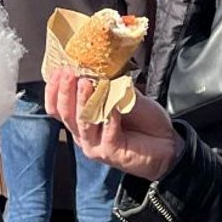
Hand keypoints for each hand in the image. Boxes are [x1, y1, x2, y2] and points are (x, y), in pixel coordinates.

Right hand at [45, 69, 181, 182]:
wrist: (167, 144)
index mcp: (82, 121)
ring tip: (86, 82)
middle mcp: (84, 135)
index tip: (60, 69)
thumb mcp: (124, 97)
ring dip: (83, 101)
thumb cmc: (144, 121)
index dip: (54, 90)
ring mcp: (96, 146)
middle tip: (70, 72)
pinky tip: (114, 104)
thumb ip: (110, 86)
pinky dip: (110, 117)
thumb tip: (98, 68)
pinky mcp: (111, 153)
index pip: (56, 108)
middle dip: (66, 91)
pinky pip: (107, 132)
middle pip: (65, 114)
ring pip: (83, 123)